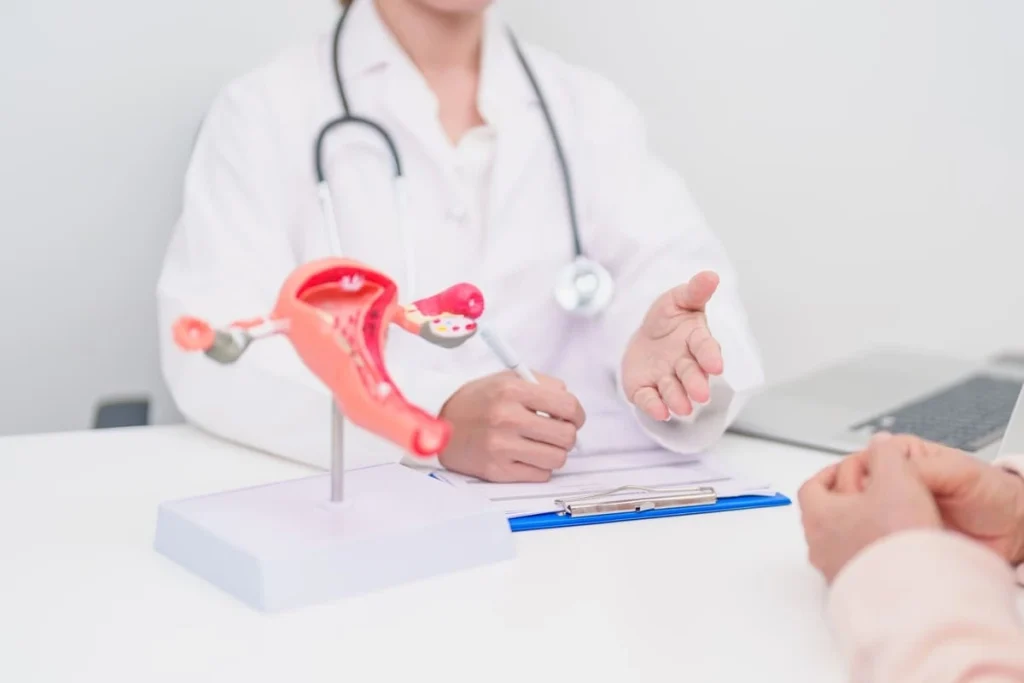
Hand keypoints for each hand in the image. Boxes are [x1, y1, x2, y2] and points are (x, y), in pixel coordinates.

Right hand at [438, 371, 585, 482]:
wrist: (440, 425)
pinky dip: (539, 467)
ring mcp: (502, 447)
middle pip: (566, 436)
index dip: (577, 414)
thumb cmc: (477, 401)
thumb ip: (542, 385)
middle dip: (567, 434)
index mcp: (512, 390)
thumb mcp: (506, 379)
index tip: (573, 417)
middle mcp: (507, 418)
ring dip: (554, 452)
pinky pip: (540, 475)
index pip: (568, 406)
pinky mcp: (498, 471)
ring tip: (540, 444)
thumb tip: (571, 407)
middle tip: (556, 431)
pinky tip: (526, 455)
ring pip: (557, 459)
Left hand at [621, 271, 723, 420]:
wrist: (644, 338)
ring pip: (673, 390)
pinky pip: (649, 398)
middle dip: (696, 383)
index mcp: (696, 340)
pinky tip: (659, 411)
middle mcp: (684, 363)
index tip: (716, 365)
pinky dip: (654, 406)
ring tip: (683, 408)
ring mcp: (665, 378)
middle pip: (691, 373)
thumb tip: (711, 275)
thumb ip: (694, 291)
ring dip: (678, 399)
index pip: (705, 347)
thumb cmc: (667, 319)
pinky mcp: (646, 389)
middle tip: (701, 394)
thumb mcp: (678, 299)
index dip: (710, 356)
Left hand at [799, 446, 940, 582]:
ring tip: (892, 520)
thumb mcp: (896, 479)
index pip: (811, 487)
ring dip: (863, 528)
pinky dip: (875, 553)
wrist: (912, 597)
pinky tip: (900, 551)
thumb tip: (880, 444)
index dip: (832, 473)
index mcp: (818, 516)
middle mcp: (820, 547)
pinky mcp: (859, 592)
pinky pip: (861, 565)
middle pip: (827, 514)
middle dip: (850, 500)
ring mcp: (838, 572)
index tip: (851, 468)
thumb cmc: (895, 539)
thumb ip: (887, 454)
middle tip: (875, 492)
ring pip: (842, 541)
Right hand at [833, 433, 1023, 564]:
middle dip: (851, 504)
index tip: (863, 495)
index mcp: (902, 458)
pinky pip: (870, 540)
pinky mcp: (894, 538)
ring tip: (868, 536)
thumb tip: (881, 463)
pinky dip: (867, 545)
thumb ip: (920, 467)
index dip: (857, 479)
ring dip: (856, 527)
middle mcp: (892, 484)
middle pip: (849, 490)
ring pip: (854, 517)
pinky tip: (872, 549)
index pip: (860, 463)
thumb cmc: (992, 495)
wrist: (1014, 532)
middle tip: (863, 519)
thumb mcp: (959, 471)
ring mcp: (891, 513)